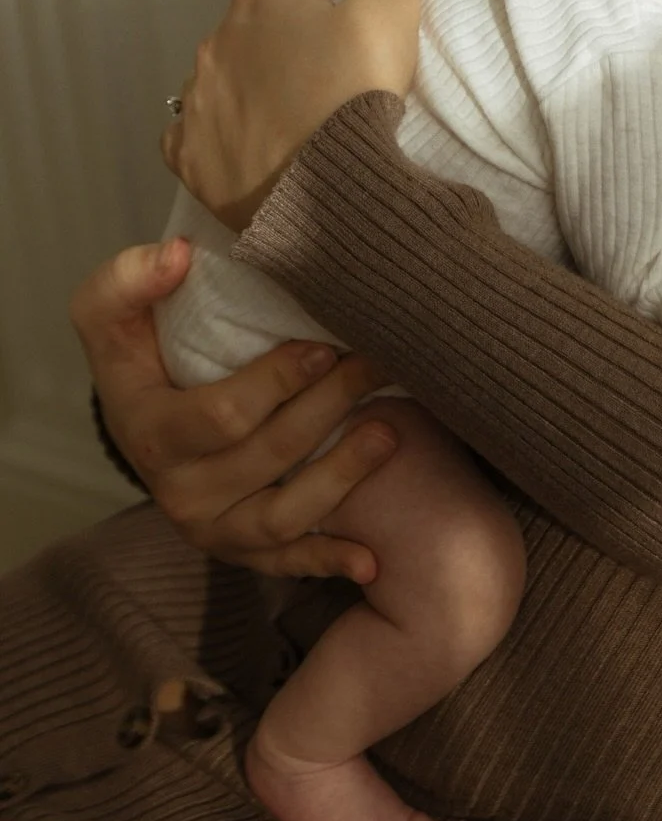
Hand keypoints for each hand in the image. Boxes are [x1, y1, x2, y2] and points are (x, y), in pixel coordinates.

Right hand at [73, 239, 399, 580]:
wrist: (139, 415)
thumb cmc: (137, 354)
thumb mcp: (111, 310)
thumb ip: (130, 278)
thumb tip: (179, 256)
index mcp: (151, 432)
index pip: (222, 416)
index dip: (277, 383)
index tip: (322, 347)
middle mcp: (179, 490)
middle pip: (269, 456)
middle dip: (331, 406)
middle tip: (378, 365)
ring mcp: (213, 526)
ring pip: (284, 516)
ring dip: (343, 477)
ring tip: (390, 432)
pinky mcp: (240, 548)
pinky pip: (285, 563)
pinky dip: (328, 562)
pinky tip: (372, 559)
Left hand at [161, 0, 434, 229]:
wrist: (327, 191)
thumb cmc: (357, 92)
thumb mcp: (393, 13)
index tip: (374, 26)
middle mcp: (218, 38)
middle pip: (270, 24)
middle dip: (303, 39)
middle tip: (348, 73)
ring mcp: (197, 96)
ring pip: (233, 75)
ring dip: (264, 84)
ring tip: (309, 114)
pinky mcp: (188, 152)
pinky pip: (200, 131)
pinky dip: (225, 133)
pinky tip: (258, 145)